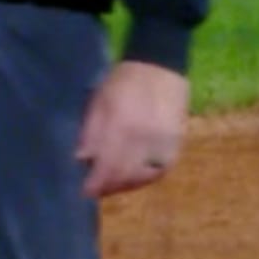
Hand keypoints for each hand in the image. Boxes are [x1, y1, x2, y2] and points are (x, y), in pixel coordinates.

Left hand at [77, 60, 190, 198]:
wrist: (160, 67)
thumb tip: (82, 159)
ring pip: (143, 177)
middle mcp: (145, 140)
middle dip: (108, 187)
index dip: (95, 184)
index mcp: (122, 127)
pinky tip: (136, 177)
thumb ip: (91, 132)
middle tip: (96, 190)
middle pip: (124, 176)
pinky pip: (161, 170)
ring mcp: (163, 144)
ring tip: (114, 185)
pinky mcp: (177, 144)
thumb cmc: (123, 82)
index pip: (107, 167)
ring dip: (126, 185)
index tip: (85, 191)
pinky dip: (146, 178)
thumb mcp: (100, 101)